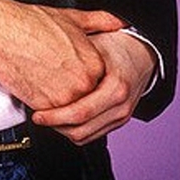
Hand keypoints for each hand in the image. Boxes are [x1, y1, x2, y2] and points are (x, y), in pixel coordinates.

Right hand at [0, 0, 125, 109]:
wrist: (0, 32)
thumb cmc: (29, 24)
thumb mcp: (70, 17)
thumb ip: (99, 21)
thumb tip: (116, 20)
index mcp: (95, 63)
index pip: (97, 81)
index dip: (79, 75)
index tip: (67, 68)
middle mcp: (84, 82)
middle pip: (84, 97)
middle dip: (69, 90)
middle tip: (53, 75)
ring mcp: (65, 97)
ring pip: (69, 109)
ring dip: (58, 101)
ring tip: (43, 80)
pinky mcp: (46, 108)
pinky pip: (51, 115)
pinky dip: (44, 107)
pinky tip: (35, 86)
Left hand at [31, 30, 156, 143]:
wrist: (142, 53)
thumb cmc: (116, 45)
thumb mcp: (94, 43)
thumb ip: (73, 53)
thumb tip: (41, 57)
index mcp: (115, 88)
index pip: (81, 112)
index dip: (55, 116)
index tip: (37, 113)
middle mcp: (121, 107)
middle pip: (82, 130)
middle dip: (55, 126)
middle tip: (38, 117)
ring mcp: (121, 116)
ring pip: (86, 137)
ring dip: (64, 130)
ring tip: (48, 117)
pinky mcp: (118, 121)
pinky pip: (92, 134)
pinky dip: (75, 130)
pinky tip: (62, 118)